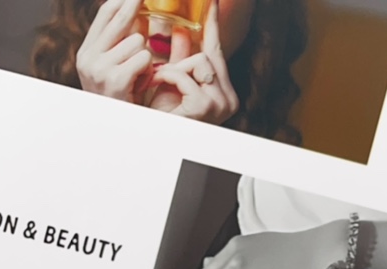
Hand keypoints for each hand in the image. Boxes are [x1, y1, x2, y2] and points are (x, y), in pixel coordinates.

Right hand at [76, 0, 150, 101]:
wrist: (112, 133)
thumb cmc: (119, 103)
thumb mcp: (109, 72)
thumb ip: (115, 48)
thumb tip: (130, 16)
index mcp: (86, 53)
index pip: (104, 16)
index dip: (120, 1)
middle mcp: (89, 57)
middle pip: (119, 19)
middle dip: (134, 5)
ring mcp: (101, 68)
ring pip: (137, 41)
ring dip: (146, 57)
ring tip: (140, 76)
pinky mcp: (116, 79)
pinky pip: (144, 58)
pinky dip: (149, 70)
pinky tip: (142, 83)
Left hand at [148, 0, 237, 123]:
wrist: (157, 136)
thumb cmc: (165, 114)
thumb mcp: (174, 82)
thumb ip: (181, 58)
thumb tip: (181, 30)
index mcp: (225, 93)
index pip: (218, 52)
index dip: (213, 24)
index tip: (211, 0)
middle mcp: (229, 100)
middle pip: (208, 55)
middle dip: (182, 62)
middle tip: (164, 75)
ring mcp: (221, 105)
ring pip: (198, 61)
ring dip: (175, 70)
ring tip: (163, 85)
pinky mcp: (206, 107)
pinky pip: (184, 75)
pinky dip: (168, 77)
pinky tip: (161, 87)